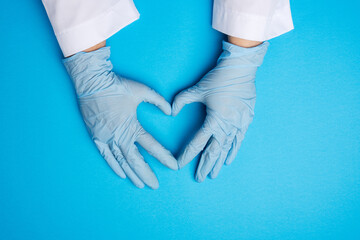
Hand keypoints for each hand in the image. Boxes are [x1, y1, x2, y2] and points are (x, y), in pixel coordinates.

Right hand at [63, 47, 176, 188]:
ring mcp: (106, 138)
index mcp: (132, 126)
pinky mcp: (96, 137)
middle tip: (155, 185)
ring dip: (132, 174)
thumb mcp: (143, 91)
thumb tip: (170, 111)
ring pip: (121, 162)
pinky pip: (106, 156)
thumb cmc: (117, 86)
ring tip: (141, 185)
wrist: (92, 82)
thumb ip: (158, 101)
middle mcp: (119, 136)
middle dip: (146, 174)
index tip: (173, 166)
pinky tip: (122, 175)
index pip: (152, 146)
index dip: (164, 157)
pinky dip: (114, 166)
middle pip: (135, 161)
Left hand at [172, 41, 268, 181]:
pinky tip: (228, 160)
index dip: (187, 155)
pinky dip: (233, 151)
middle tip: (199, 178)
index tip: (180, 164)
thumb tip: (171, 112)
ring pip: (226, 149)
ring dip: (218, 162)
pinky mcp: (246, 121)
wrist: (241, 69)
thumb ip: (181, 101)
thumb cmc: (218, 78)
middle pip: (213, 151)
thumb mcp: (197, 89)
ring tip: (212, 174)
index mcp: (214, 120)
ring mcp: (238, 125)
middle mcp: (227, 126)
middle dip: (204, 165)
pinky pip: (239, 141)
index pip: (197, 143)